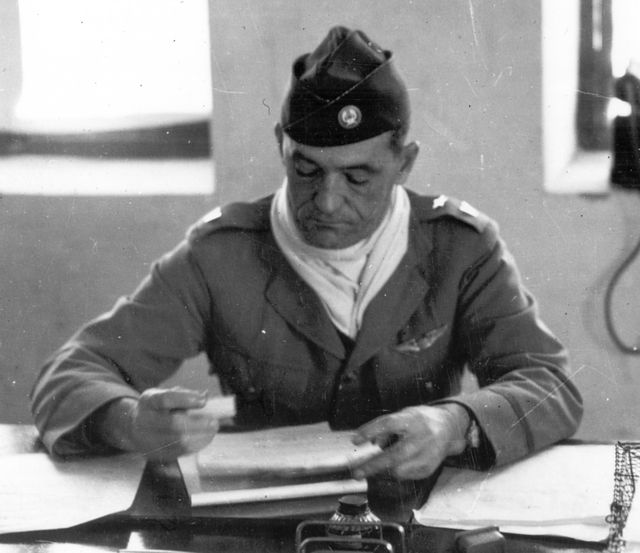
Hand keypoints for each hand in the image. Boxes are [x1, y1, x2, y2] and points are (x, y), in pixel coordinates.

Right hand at [98, 387, 218, 459]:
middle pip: (174, 424)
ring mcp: (149, 440)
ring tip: (213, 429)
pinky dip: (197, 444)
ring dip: (201, 436)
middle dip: (198, 424)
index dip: (186, 399)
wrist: (133, 428)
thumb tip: (205, 396)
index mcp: (149, 402)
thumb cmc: (156, 409)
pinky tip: (205, 438)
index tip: (203, 401)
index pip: (166, 399)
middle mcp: (145, 421)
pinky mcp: (156, 454)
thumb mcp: (164, 394)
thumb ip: (184, 394)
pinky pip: (180, 452)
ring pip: (179, 441)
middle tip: (214, 421)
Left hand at [351, 404, 469, 479]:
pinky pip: (405, 475)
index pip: (387, 424)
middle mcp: (420, 438)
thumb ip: (386, 427)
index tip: (355, 440)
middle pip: (394, 455)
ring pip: (398, 470)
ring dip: (382, 470)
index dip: (370, 431)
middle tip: (356, 473)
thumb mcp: (402, 416)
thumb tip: (373, 443)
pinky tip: (395, 465)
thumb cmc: (419, 421)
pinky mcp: (428, 468)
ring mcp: (427, 455)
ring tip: (375, 465)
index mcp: (411, 420)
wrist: (447, 428)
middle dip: (373, 466)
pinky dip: (395, 472)